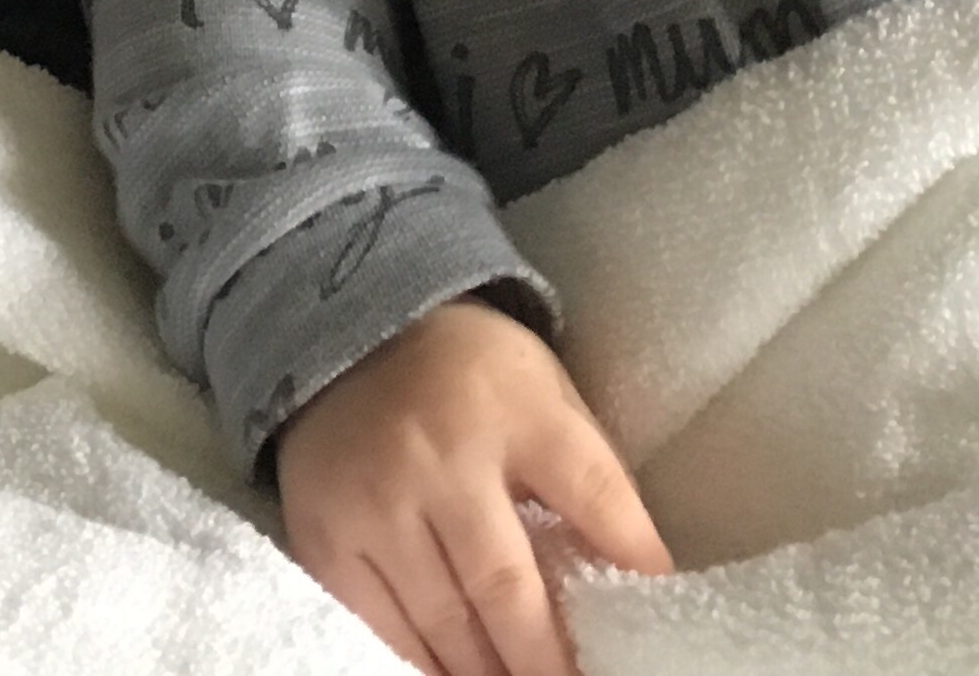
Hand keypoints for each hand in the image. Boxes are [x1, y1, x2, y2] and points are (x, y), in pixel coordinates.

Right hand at [273, 297, 670, 675]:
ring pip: (444, 623)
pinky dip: (422, 664)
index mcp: (511, 408)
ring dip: (488, 672)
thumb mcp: (544, 395)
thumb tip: (643, 574)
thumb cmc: (470, 380)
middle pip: (506, 587)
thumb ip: (589, 476)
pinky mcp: (324, 537)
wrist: (349, 336)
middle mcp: (438, 460)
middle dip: (547, 661)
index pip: (590, 488)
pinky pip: (380, 627)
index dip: (632, 555)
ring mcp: (374, 504)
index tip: (655, 602)